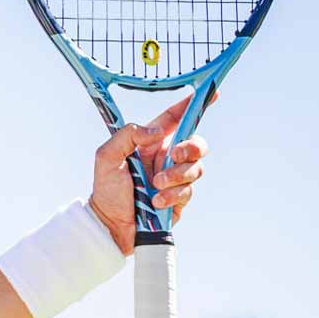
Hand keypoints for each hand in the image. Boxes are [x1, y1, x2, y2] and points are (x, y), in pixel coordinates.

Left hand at [87, 89, 213, 253]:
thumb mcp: (106, 157)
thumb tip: (156, 133)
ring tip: (155, 185)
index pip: (175, 119)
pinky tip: (156, 202)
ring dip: (177, 175)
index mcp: (150, 143)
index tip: (211, 93)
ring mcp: (175, 178)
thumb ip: (127, 136)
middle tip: (173, 156)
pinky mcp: (180, 197)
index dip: (192, 105)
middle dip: (190, 148)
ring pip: (196, 168)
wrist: (110, 224)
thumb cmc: (106, 189)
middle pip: (196, 143)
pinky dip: (172, 195)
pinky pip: (188, 191)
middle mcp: (166, 157)